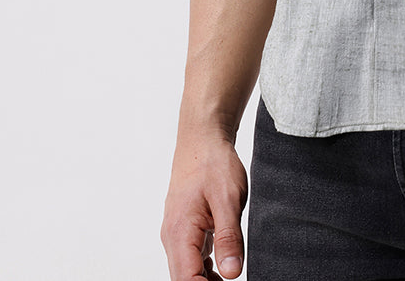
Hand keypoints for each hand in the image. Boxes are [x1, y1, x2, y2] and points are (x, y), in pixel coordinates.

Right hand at [161, 130, 247, 280]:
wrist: (202, 137)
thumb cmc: (213, 162)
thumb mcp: (228, 199)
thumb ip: (229, 238)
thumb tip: (232, 274)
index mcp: (180, 232)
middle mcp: (172, 237)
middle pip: (183, 278)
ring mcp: (176, 233)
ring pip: (186, 270)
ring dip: (205, 280)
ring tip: (229, 276)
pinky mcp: (184, 228)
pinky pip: (190, 257)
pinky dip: (203, 268)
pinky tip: (222, 267)